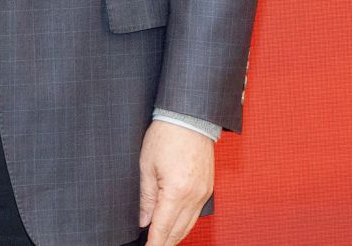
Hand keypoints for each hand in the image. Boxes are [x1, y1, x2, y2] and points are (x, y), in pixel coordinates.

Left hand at [138, 119, 214, 245]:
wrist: (189, 118)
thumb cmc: (165, 136)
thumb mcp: (147, 166)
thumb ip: (146, 197)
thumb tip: (143, 220)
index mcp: (176, 191)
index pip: (163, 227)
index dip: (154, 242)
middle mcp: (194, 196)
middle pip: (178, 230)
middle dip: (164, 241)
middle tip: (152, 245)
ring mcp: (204, 193)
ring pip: (189, 224)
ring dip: (176, 234)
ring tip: (162, 240)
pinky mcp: (208, 188)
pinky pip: (196, 212)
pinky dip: (186, 222)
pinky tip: (176, 224)